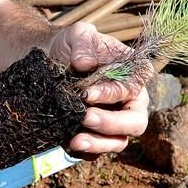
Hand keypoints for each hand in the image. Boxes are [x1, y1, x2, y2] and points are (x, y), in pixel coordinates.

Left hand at [49, 22, 149, 153]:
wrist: (50, 61)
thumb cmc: (72, 47)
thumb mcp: (77, 35)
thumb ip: (83, 43)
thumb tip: (84, 64)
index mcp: (134, 74)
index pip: (133, 88)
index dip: (112, 93)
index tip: (85, 93)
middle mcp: (131, 102)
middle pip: (136, 121)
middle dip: (111, 123)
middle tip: (86, 118)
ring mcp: (116, 122)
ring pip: (120, 142)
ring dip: (99, 143)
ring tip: (75, 140)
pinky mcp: (98, 136)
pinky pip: (99, 151)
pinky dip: (86, 151)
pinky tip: (69, 145)